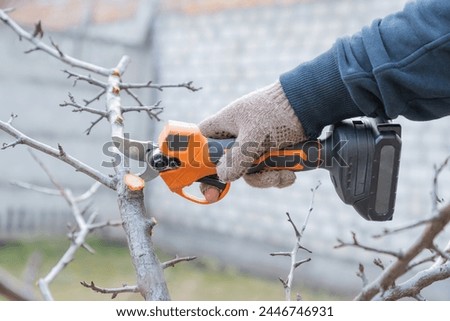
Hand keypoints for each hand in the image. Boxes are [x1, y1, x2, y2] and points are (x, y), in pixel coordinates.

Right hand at [198, 81, 306, 201]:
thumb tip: (223, 177)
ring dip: (267, 177)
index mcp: (226, 124)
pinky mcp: (273, 152)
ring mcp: (256, 145)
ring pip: (252, 172)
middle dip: (244, 174)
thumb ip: (237, 158)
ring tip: (282, 174)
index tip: (203, 173)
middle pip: (229, 164)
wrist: (311, 106)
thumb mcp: (254, 136)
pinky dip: (279, 175)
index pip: (202, 138)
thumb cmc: (277, 113)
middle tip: (252, 177)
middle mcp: (239, 135)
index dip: (199, 155)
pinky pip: (269, 172)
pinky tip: (290, 174)